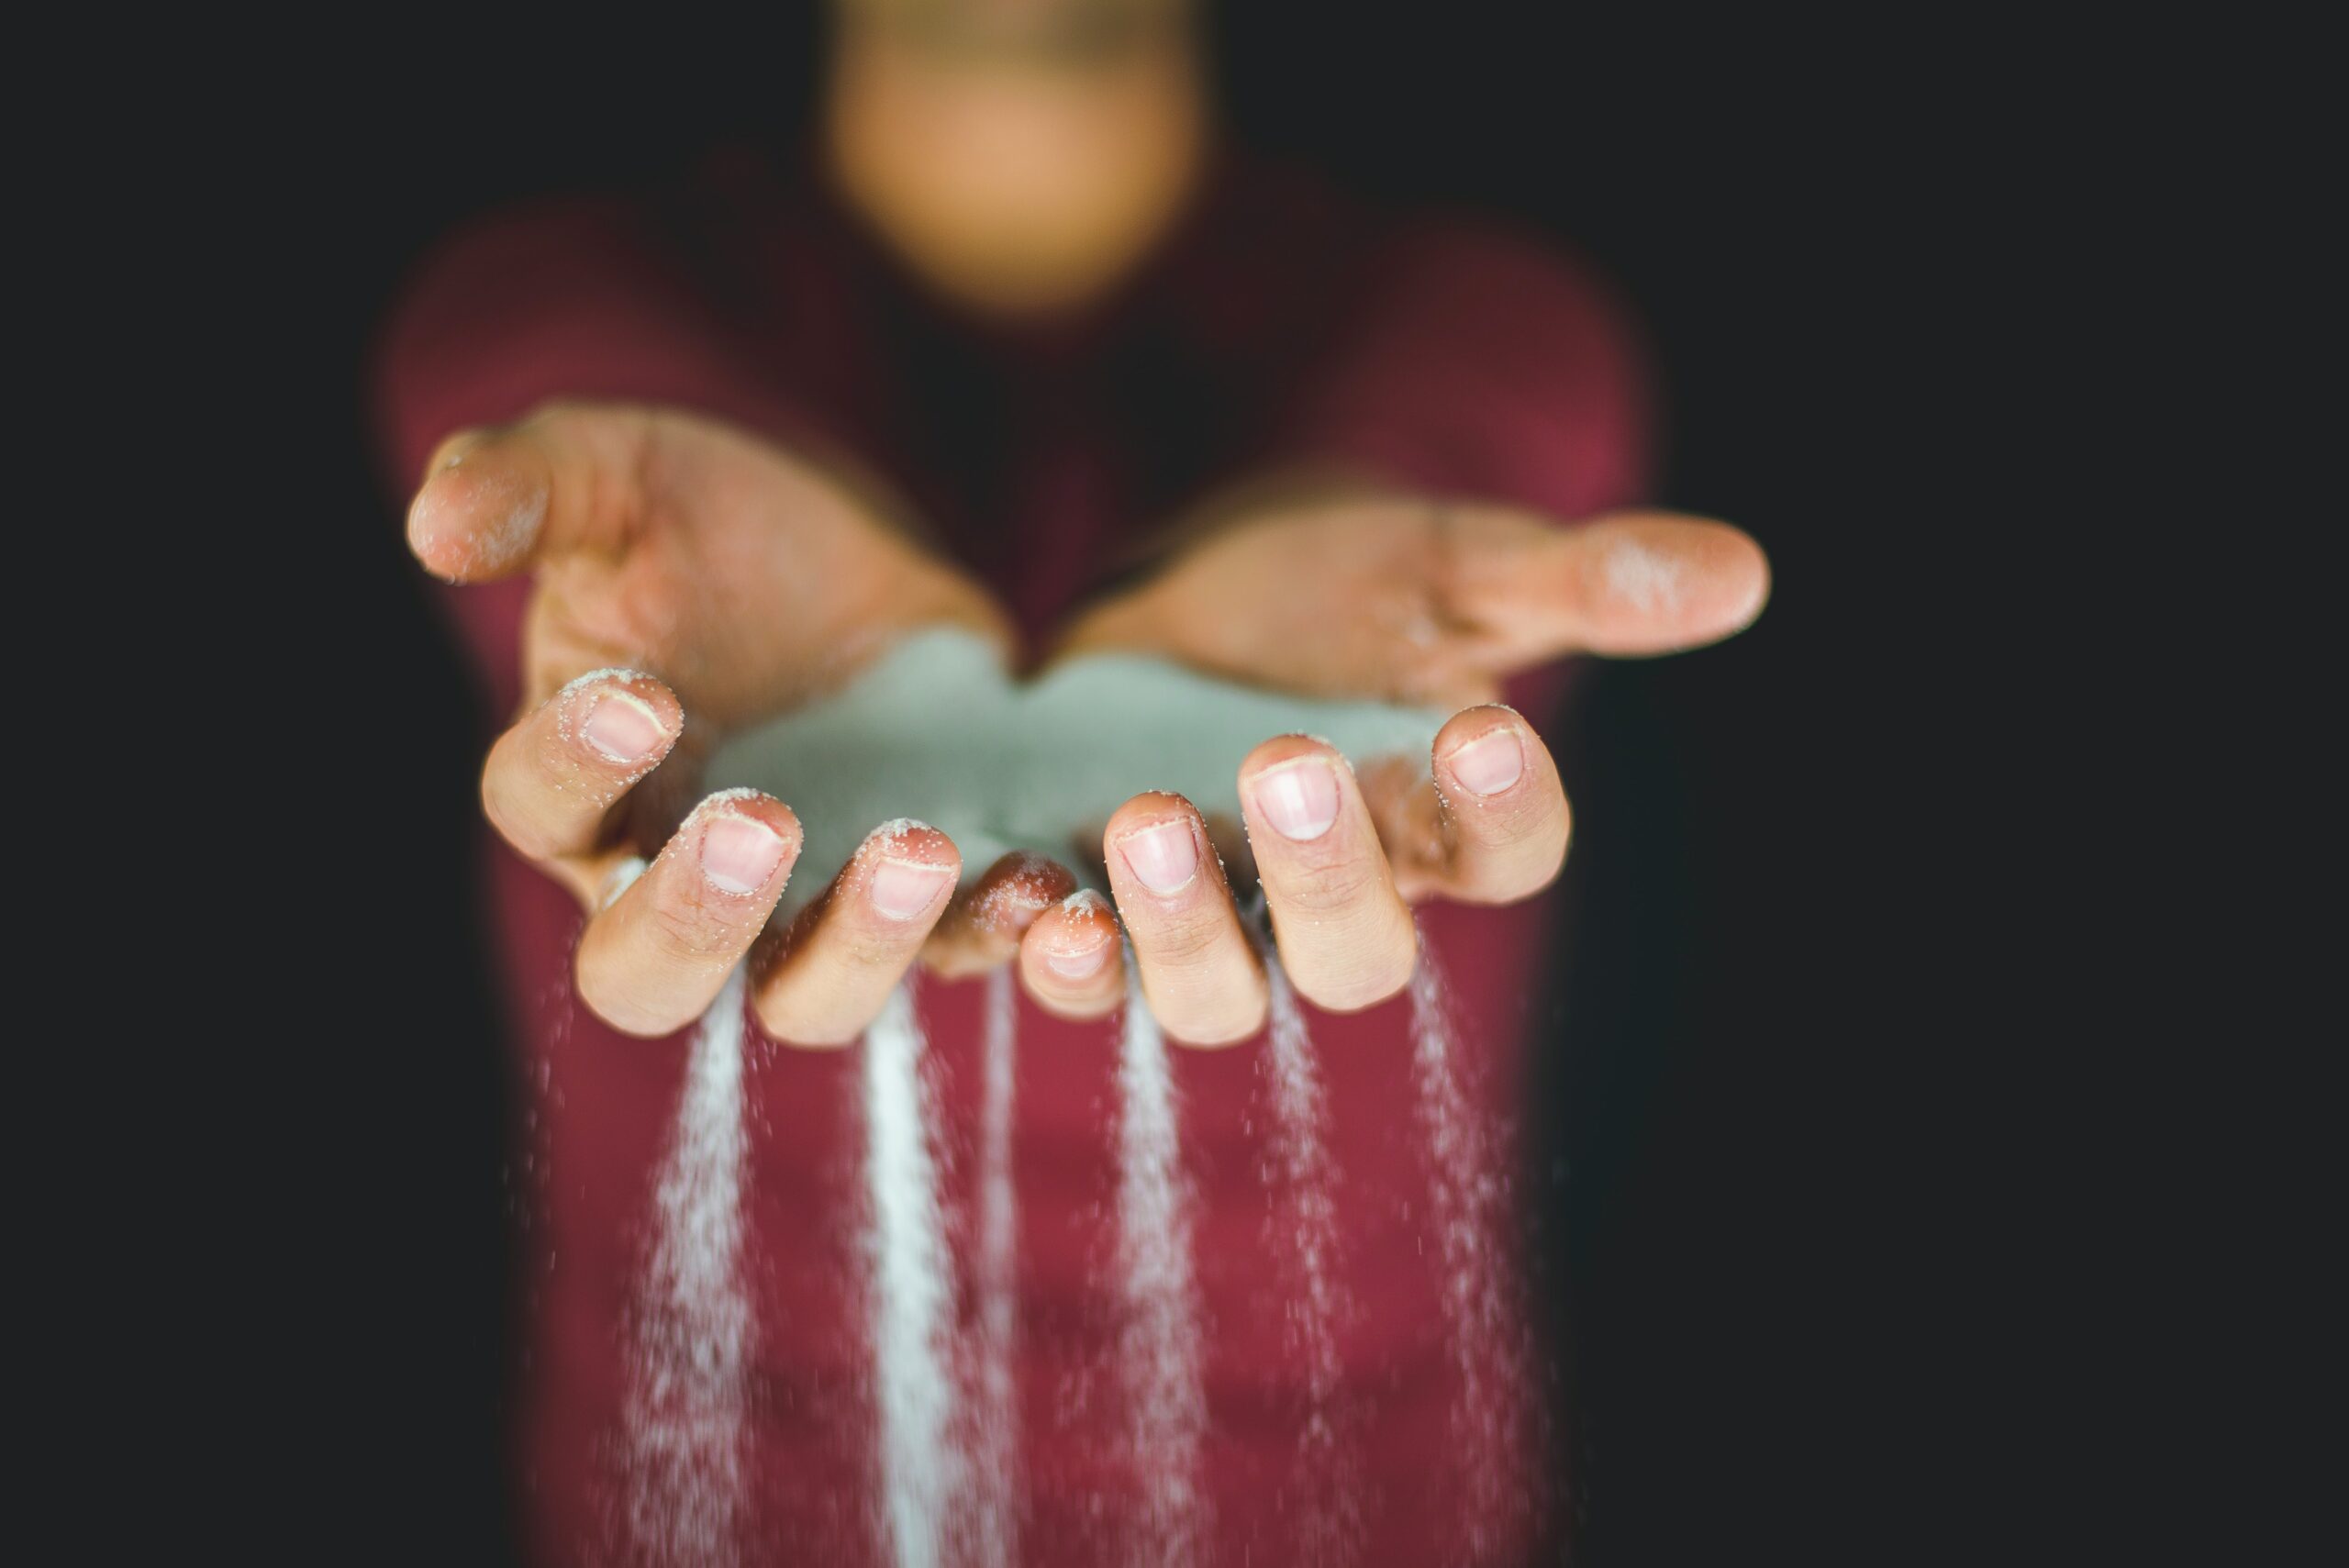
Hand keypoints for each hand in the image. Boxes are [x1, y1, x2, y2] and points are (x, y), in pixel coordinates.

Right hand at [409, 400, 1064, 1042]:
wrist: (860, 561)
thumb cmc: (705, 525)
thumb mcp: (620, 473)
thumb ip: (531, 485)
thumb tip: (434, 525)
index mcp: (579, 786)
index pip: (540, 810)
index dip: (575, 765)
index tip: (639, 689)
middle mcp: (674, 881)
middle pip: (644, 977)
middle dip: (693, 920)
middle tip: (757, 823)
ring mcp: (805, 909)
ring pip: (806, 998)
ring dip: (860, 945)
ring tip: (921, 848)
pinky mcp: (929, 907)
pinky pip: (958, 954)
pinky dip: (999, 930)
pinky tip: (1043, 884)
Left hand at [1022, 494, 1770, 1043]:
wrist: (1196, 592)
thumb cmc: (1345, 584)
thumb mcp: (1450, 563)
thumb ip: (1573, 581)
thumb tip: (1740, 572)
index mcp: (1445, 825)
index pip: (1506, 854)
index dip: (1501, 810)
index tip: (1482, 723)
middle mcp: (1335, 902)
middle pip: (1358, 958)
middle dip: (1326, 875)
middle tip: (1290, 763)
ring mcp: (1210, 917)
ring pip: (1212, 992)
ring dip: (1179, 930)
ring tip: (1145, 821)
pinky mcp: (1093, 905)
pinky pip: (1077, 969)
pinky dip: (1048, 946)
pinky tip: (1025, 898)